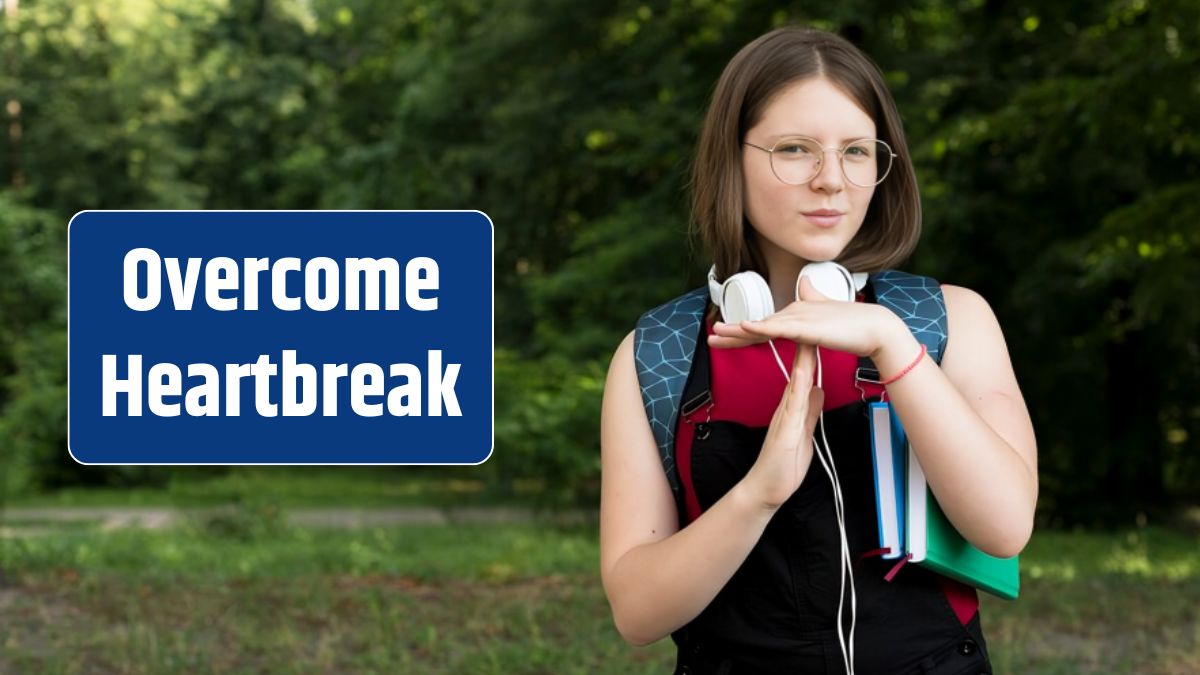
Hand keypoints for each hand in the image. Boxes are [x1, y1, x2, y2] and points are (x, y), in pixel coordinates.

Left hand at [709, 276, 901, 358]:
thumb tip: (804, 284)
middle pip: (758, 325)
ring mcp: (801, 318)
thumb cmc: (855, 324)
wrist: (876, 329)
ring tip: (716, 333)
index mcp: (797, 311)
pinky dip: (761, 327)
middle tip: (711, 337)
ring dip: (738, 330)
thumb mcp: (827, 311)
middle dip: (732, 333)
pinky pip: (780, 328)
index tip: (724, 336)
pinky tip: (745, 327)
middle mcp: (795, 311)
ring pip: (763, 326)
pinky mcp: (808, 327)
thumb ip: (814, 298)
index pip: (765, 324)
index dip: (743, 331)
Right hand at [741, 342, 823, 509]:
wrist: (766, 489)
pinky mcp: (785, 430)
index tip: (820, 332)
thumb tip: (818, 391)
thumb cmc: (783, 465)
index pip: (804, 373)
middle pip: (797, 370)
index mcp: (792, 407)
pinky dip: (798, 387)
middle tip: (811, 321)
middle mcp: (786, 407)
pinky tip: (803, 374)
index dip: (811, 351)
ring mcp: (785, 417)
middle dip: (804, 345)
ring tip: (807, 337)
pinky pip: (793, 404)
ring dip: (801, 359)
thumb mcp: (803, 432)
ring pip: (794, 382)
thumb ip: (810, 410)